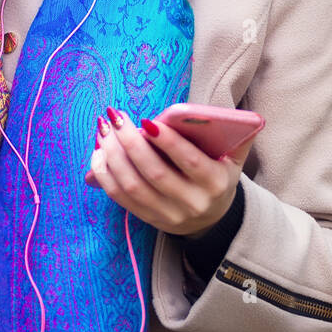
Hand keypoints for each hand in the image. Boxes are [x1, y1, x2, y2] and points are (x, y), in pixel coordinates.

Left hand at [84, 109, 254, 237]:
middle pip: (155, 172)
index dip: (168, 140)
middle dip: (131, 142)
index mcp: (215, 182)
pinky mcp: (149, 219)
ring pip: (133, 185)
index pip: (190, 160)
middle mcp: (192, 202)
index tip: (147, 120)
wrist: (214, 217)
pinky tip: (99, 153)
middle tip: (116, 117)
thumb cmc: (218, 173)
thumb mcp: (233, 155)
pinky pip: (120, 198)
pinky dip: (105, 175)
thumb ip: (232, 132)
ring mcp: (169, 215)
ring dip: (113, 156)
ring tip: (104, 131)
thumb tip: (198, 112)